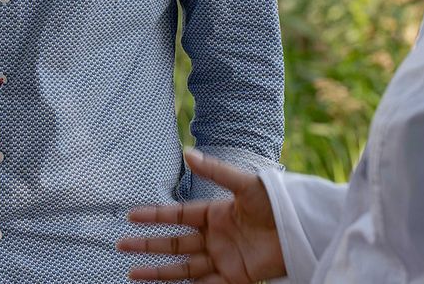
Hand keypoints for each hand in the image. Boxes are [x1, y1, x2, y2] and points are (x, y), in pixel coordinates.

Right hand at [118, 149, 286, 282]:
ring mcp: (223, 258)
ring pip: (182, 267)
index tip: (131, 216)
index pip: (177, 216)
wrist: (301, 227)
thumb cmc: (275, 201)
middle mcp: (214, 237)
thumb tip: (187, 152)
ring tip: (132, 273)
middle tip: (121, 245)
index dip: (154, 216)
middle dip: (147, 245)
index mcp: (215, 213)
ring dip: (158, 271)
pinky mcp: (235, 278)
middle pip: (174, 243)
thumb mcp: (245, 183)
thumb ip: (215, 171)